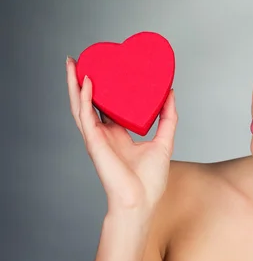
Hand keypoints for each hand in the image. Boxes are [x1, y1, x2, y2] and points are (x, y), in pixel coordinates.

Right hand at [66, 56, 177, 215]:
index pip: (106, 106)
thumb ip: (168, 117)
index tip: (105, 68)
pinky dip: (84, 97)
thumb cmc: (151, 180)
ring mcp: (96, 137)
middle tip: (81, 58)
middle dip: (82, 81)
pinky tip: (86, 80)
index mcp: (117, 134)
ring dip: (74, 83)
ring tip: (73, 62)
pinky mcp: (94, 142)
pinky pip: (86, 115)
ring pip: (80, 105)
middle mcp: (104, 134)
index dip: (103, 88)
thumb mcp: (164, 141)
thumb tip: (171, 92)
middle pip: (88, 102)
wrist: (141, 201)